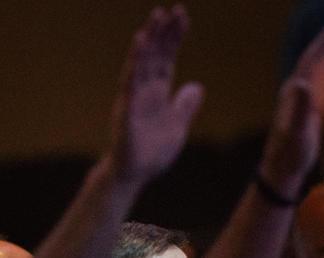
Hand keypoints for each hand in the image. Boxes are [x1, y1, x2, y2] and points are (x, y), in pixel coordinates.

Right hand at [109, 4, 203, 183]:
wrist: (136, 174)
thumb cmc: (153, 152)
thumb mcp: (178, 126)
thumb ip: (185, 106)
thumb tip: (197, 86)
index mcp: (159, 93)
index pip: (168, 59)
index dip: (175, 39)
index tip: (183, 18)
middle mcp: (145, 89)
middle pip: (156, 54)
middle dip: (164, 32)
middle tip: (173, 9)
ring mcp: (134, 95)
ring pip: (143, 60)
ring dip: (150, 37)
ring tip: (156, 15)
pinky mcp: (126, 106)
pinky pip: (131, 78)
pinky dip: (136, 60)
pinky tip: (141, 42)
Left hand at [258, 11, 323, 200]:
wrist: (281, 173)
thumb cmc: (289, 156)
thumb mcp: (295, 133)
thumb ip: (300, 108)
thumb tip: (304, 81)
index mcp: (296, 91)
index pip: (314, 56)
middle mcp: (297, 90)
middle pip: (317, 56)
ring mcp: (302, 100)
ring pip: (322, 67)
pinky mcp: (308, 110)